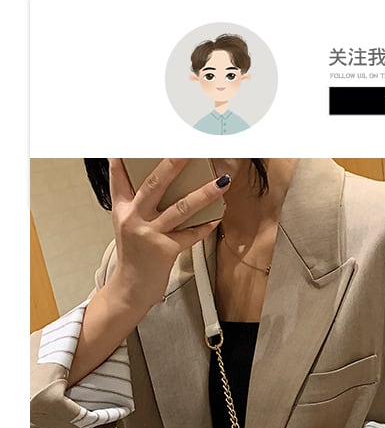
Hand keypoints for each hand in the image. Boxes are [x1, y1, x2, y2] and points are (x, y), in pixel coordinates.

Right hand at [106, 158, 231, 312]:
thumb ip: (135, 202)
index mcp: (123, 209)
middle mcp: (134, 218)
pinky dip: (205, 226)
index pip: (120, 176)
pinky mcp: (165, 250)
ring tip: (222, 182)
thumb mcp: (127, 224)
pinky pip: (191, 234)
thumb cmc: (134, 255)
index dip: (126, 156)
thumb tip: (151, 180)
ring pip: (181, 208)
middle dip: (173, 164)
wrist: (131, 288)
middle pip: (154, 184)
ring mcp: (150, 234)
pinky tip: (217, 217)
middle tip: (189, 150)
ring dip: (204, 194)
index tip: (136, 139)